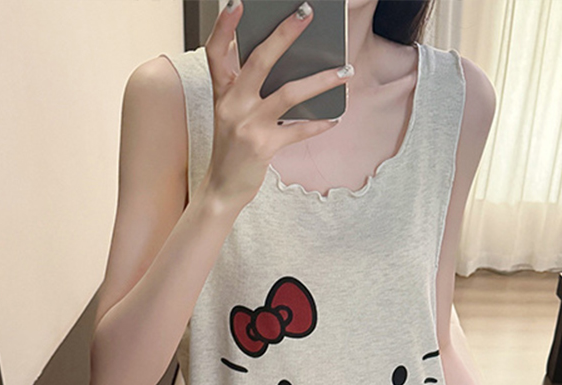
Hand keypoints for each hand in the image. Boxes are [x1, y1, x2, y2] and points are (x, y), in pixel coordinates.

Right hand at [203, 0, 349, 209]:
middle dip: (284, 34)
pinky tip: (336, 116)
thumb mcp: (230, 113)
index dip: (224, 26)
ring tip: (345, 72)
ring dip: (322, 80)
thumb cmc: (231, 147)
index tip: (237, 3)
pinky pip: (298, 129)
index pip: (216, 52)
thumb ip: (247, 88)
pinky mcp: (263, 146)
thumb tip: (287, 64)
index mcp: (222, 92)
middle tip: (306, 13)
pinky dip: (319, 123)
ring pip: (289, 93)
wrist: (222, 189)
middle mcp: (231, 104)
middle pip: (260, 61)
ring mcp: (247, 125)